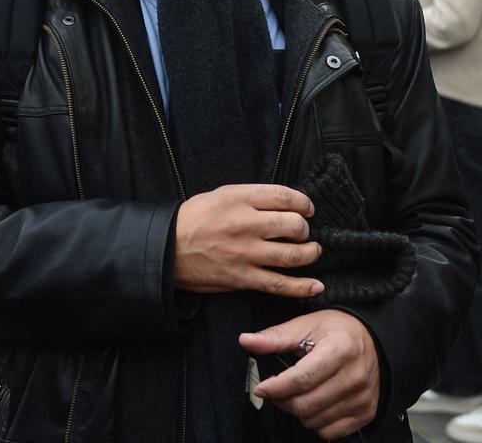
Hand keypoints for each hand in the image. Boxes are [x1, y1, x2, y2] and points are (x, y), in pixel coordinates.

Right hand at [174, 184, 323, 296]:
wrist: (167, 248)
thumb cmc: (194, 218)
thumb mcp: (221, 195)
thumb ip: (251, 198)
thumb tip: (283, 204)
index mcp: (239, 198)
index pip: (284, 196)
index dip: (303, 202)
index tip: (307, 208)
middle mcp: (245, 224)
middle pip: (294, 225)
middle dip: (305, 228)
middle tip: (303, 231)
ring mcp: (245, 253)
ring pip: (292, 255)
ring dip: (310, 253)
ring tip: (312, 251)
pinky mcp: (243, 278)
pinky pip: (280, 284)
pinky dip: (302, 287)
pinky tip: (316, 285)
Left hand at [240, 311, 380, 438]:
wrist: (375, 341)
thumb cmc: (338, 330)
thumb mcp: (308, 325)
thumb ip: (276, 336)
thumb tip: (245, 340)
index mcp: (340, 349)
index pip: (302, 378)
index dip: (276, 387)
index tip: (262, 387)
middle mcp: (354, 377)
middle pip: (306, 404)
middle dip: (283, 400)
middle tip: (276, 389)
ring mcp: (362, 398)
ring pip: (315, 421)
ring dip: (298, 411)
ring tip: (298, 392)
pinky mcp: (366, 413)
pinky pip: (330, 432)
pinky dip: (316, 422)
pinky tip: (315, 402)